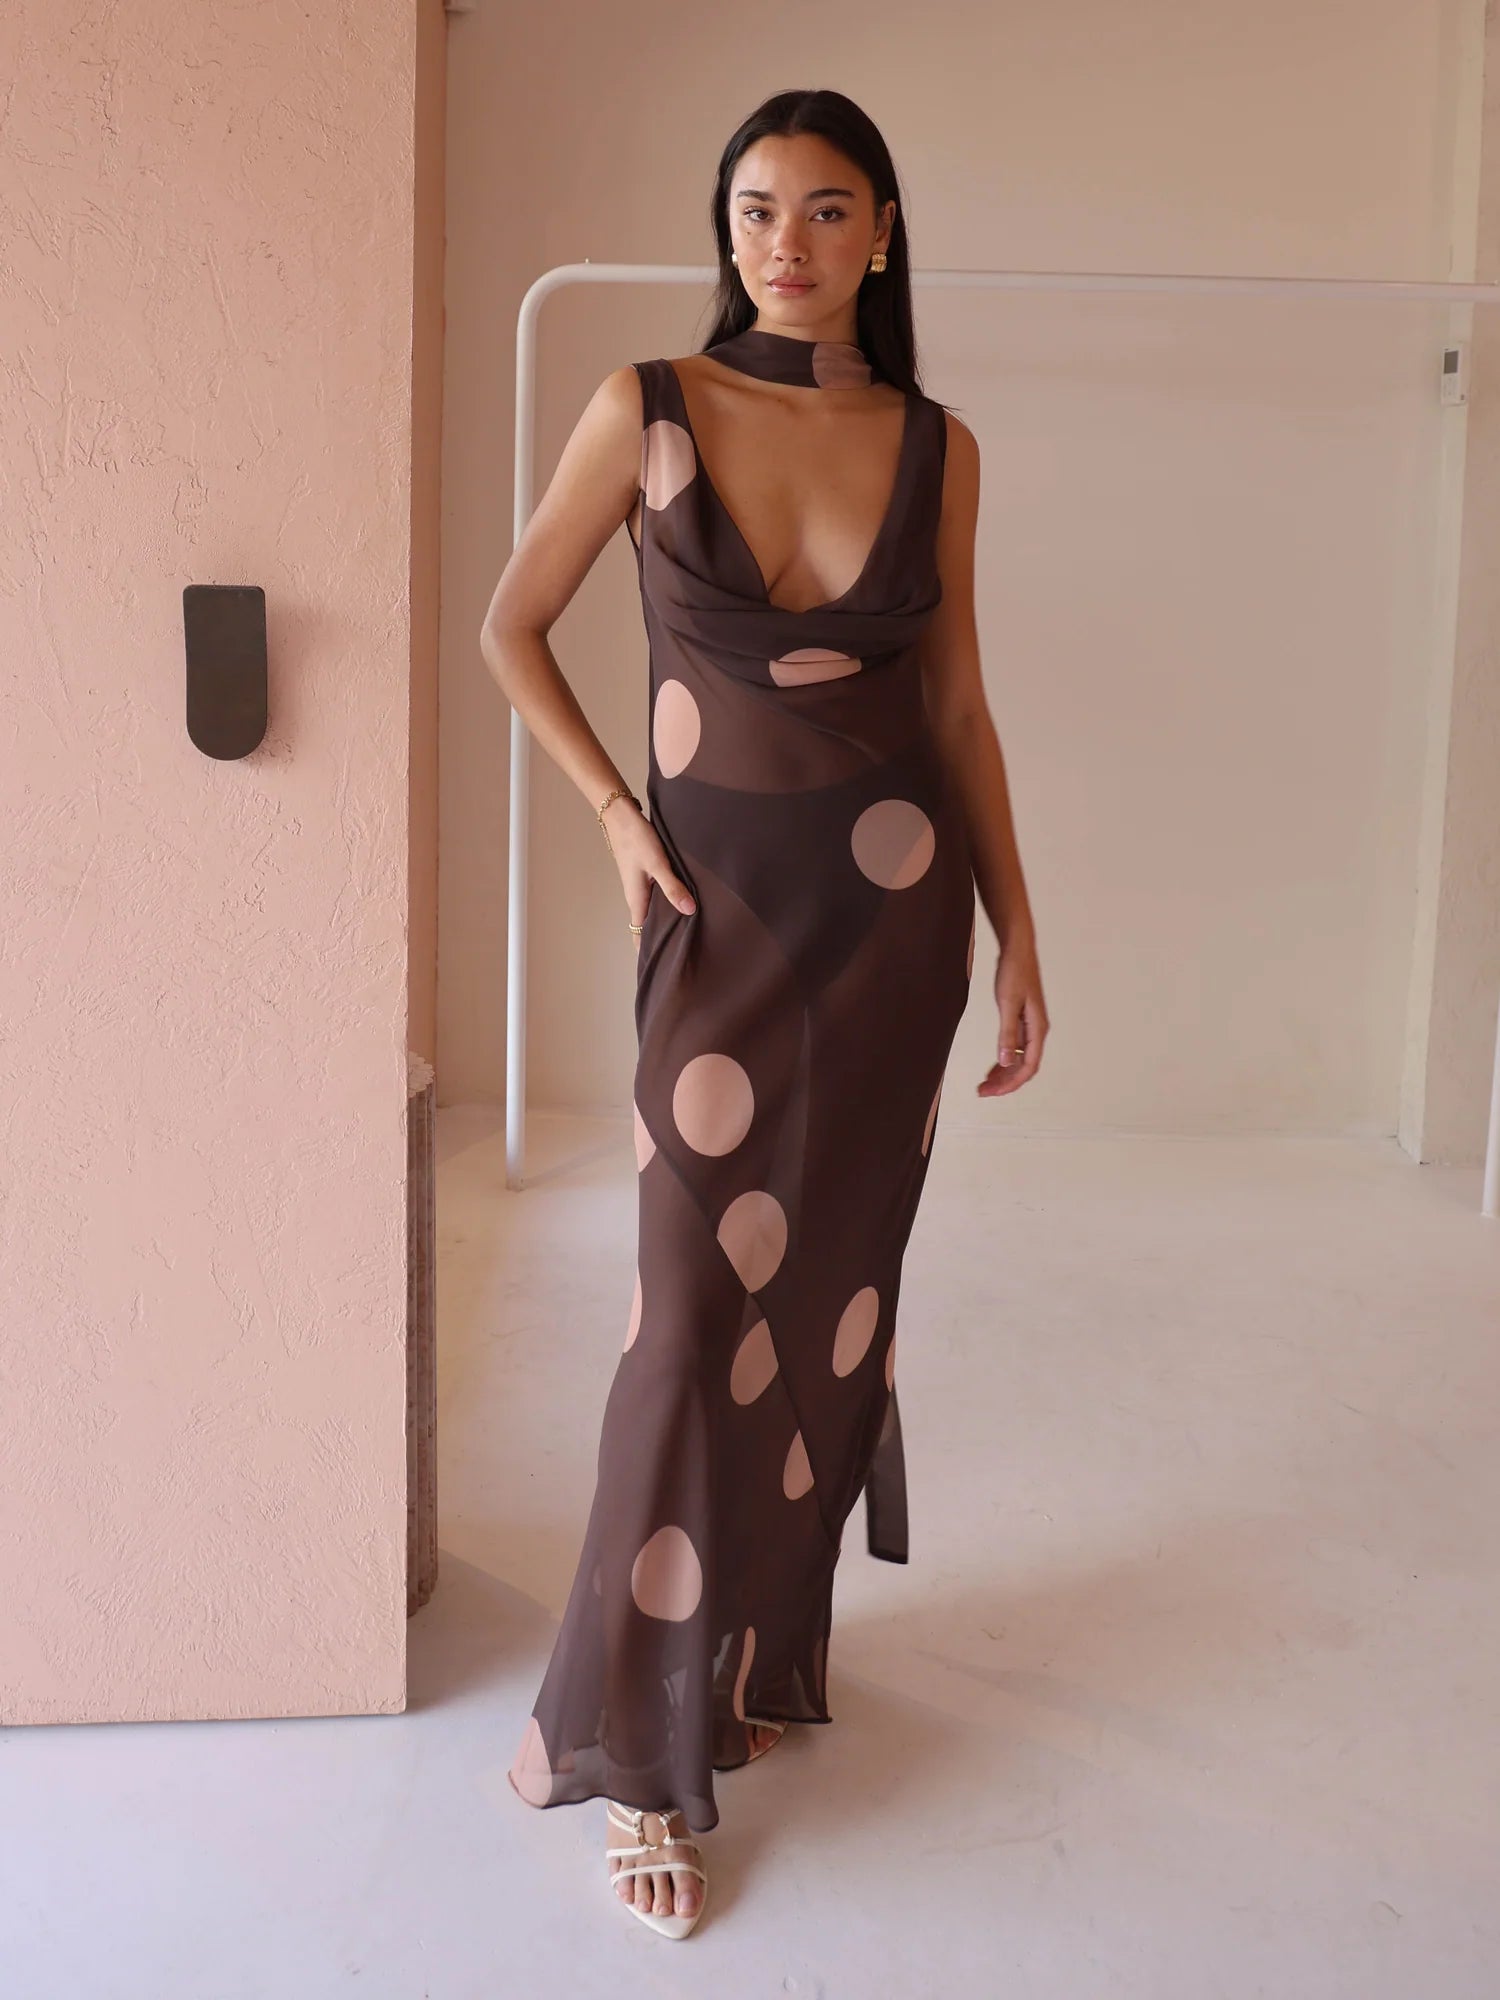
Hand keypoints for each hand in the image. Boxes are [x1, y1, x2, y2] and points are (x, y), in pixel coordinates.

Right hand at [601, 796, 696, 954]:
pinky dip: (668, 903)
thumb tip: (689, 911)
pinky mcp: (646, 875)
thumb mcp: (658, 864)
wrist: (621, 815)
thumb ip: (673, 887)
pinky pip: (657, 896)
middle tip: (683, 953)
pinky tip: (684, 902)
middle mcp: (637, 897)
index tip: (660, 966)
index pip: (639, 936)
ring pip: (653, 911)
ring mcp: (641, 886)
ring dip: (667, 920)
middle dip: (661, 940)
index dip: (647, 952)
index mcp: (637, 900)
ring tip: (689, 932)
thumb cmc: (636, 839)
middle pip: (647, 926)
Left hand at [978, 928, 1047, 1096]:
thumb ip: (1007, 1033)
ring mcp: (1030, 1027)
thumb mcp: (1007, 1003)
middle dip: (1005, 1082)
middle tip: (983, 1092)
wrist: (1017, 950)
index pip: (1028, 1067)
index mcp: (1038, 1029)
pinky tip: (993, 1066)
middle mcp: (1037, 1031)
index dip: (1011, 1083)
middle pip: (1024, 1067)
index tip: (992, 1092)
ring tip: (985, 1084)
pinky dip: (1004, 1059)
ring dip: (1004, 1073)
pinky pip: (1015, 1048)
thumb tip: (1005, 1061)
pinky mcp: (1022, 1020)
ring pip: (1019, 1059)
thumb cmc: (1014, 972)